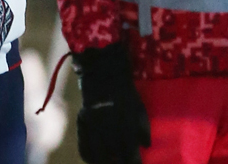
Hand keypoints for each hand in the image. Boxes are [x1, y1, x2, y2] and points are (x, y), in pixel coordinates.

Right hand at [75, 42, 149, 163]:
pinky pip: (83, 147)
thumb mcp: (139, 108)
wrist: (103, 73)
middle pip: (112, 160)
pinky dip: (88, 156)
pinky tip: (94, 158)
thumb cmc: (125, 92)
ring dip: (103, 162)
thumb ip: (144, 128)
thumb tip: (146, 146)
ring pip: (96, 157)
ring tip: (109, 162)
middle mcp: (109, 129)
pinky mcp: (82, 123)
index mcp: (126, 126)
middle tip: (122, 163)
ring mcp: (93, 126)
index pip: (131, 157)